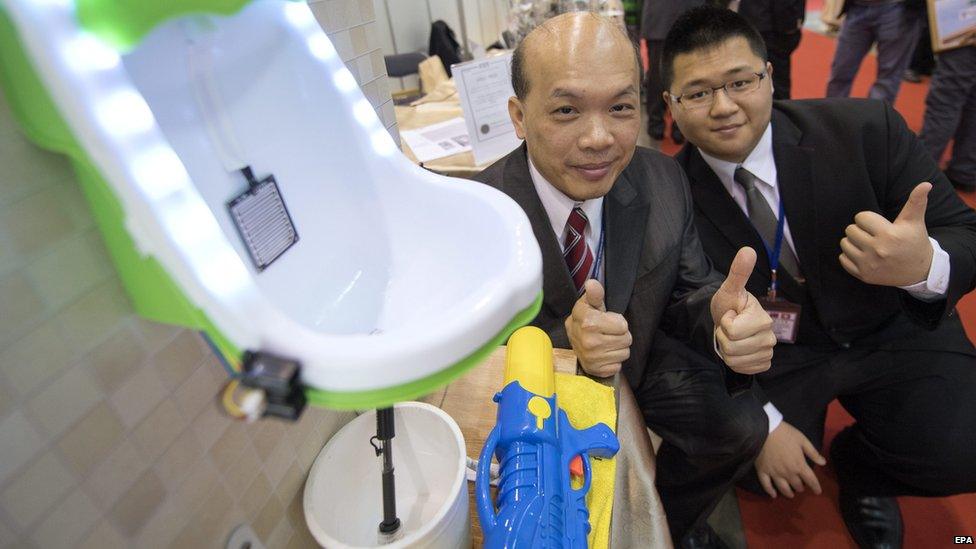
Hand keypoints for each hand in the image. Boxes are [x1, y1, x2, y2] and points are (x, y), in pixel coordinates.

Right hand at [565, 280, 631, 377]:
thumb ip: (595, 294)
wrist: (573, 338)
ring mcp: (591, 358)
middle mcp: (589, 342)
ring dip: (618, 348)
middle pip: (626, 340)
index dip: (618, 322)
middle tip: (608, 333)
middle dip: (620, 335)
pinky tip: (603, 354)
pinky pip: (618, 366)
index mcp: (589, 322)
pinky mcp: (595, 370)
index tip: (607, 321)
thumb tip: (592, 283)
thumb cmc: (585, 318)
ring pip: (624, 353)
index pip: (623, 325)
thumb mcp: (589, 303)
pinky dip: (613, 361)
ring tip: (606, 343)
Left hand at [710, 247, 775, 374]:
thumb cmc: (729, 305)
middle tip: (729, 328)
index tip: (731, 315)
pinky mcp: (763, 365)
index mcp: (763, 318)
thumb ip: (738, 272)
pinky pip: (742, 370)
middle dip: (723, 338)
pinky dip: (735, 362)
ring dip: (726, 350)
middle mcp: (771, 337)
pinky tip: (738, 350)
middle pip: (732, 347)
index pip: (732, 331)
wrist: (728, 322)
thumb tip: (748, 250)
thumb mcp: (729, 289)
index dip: (725, 323)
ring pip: (734, 360)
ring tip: (732, 338)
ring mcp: (768, 352)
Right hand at [755, 421, 826, 497]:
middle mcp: (788, 473)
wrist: (764, 430)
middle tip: (801, 487)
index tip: (818, 491)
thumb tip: (823, 463)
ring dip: (788, 493)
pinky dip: (770, 491)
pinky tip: (773, 495)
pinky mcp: (763, 471)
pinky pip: (766, 485)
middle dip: (801, 487)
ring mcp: (774, 473)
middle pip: (797, 485)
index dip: (816, 487)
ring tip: (791, 494)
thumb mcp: (802, 440)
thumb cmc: (785, 434)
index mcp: (799, 465)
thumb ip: (813, 453)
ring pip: (783, 488)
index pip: (811, 480)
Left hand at [840, 182, 933, 286]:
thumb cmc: (915, 241)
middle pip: (850, 230)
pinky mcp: (864, 275)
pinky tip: (863, 255)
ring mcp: (870, 264)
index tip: (877, 224)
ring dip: (853, 242)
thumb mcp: (915, 222)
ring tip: (867, 243)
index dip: (868, 219)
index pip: (861, 217)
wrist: (920, 271)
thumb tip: (925, 184)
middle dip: (860, 229)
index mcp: (889, 235)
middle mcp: (878, 250)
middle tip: (872, 234)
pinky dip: (849, 256)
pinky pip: (842, 259)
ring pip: (844, 244)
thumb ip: (916, 201)